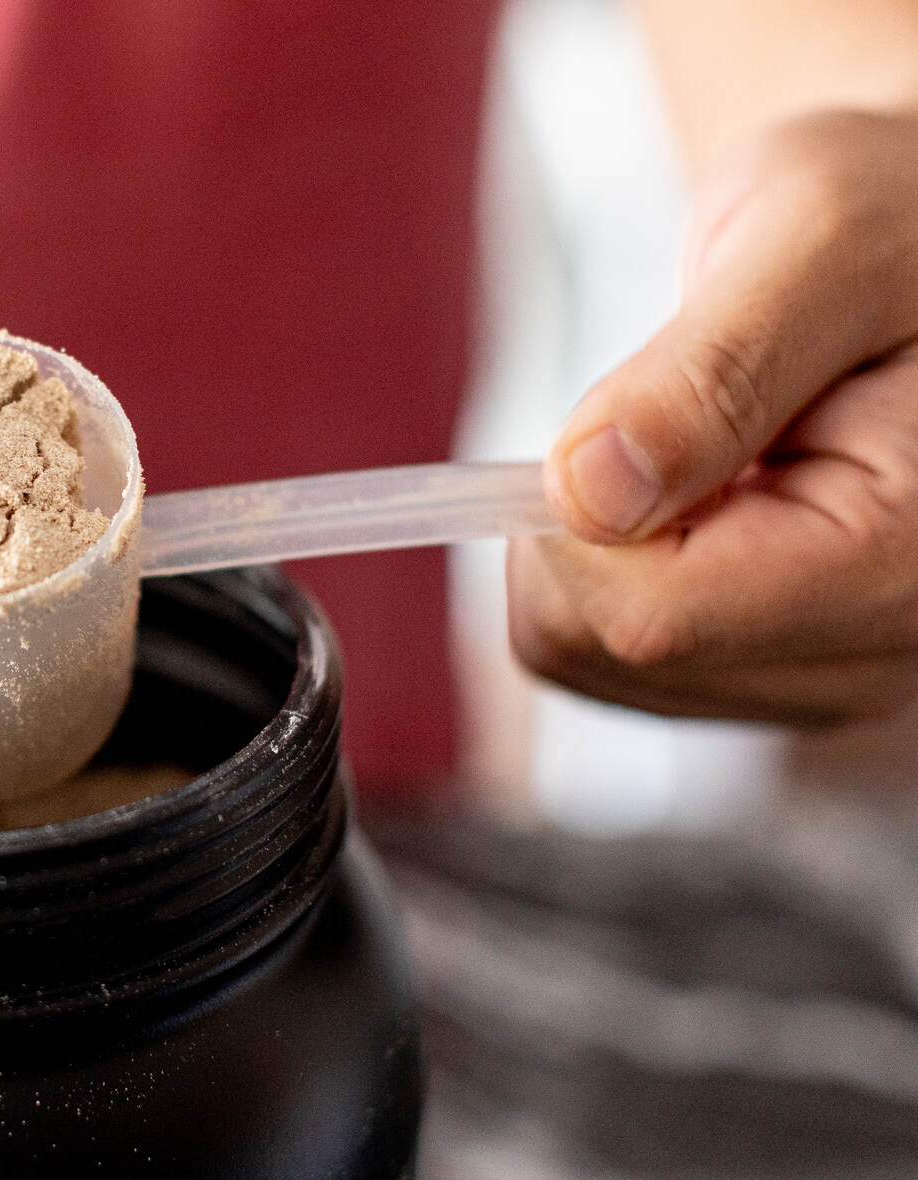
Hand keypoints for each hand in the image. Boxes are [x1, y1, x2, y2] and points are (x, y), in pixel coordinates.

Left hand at [508, 110, 917, 725]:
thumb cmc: (902, 221)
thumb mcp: (818, 236)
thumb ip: (708, 372)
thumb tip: (589, 492)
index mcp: (909, 558)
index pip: (648, 616)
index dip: (576, 520)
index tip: (619, 414)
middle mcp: (888, 652)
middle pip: (607, 650)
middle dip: (590, 526)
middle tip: (678, 416)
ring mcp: (841, 677)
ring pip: (597, 662)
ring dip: (604, 546)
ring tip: (712, 449)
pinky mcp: (793, 672)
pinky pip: (618, 659)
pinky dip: (621, 568)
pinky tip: (709, 493)